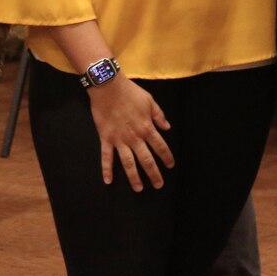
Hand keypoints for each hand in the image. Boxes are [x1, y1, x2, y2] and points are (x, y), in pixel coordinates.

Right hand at [89, 77, 173, 191]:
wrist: (108, 87)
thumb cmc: (130, 92)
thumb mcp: (150, 101)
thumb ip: (159, 115)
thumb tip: (167, 127)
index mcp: (147, 128)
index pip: (160, 147)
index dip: (167, 157)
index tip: (170, 166)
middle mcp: (135, 137)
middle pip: (146, 160)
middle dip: (154, 174)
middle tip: (159, 185)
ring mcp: (119, 140)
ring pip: (128, 163)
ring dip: (134, 177)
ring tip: (139, 188)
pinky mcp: (106, 138)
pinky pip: (106, 157)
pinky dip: (106, 169)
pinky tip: (108, 181)